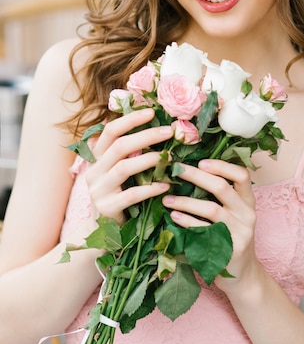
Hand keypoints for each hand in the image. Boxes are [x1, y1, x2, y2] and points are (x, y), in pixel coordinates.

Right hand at [85, 109, 172, 225]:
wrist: (105, 231)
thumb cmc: (120, 194)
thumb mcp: (121, 170)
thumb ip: (132, 152)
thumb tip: (159, 128)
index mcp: (98, 157)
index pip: (110, 131)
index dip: (129, 120)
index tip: (151, 112)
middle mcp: (94, 171)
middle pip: (119, 146)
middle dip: (146, 136)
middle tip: (169, 131)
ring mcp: (98, 190)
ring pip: (123, 168)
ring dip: (149, 160)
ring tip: (169, 157)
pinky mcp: (106, 208)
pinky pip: (130, 195)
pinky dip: (150, 189)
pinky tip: (165, 186)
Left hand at [162, 159, 258, 288]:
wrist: (243, 275)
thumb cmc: (232, 237)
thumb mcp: (234, 214)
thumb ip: (221, 196)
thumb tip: (190, 170)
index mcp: (248, 200)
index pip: (241, 175)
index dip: (221, 166)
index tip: (201, 162)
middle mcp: (247, 214)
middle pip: (222, 188)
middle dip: (196, 176)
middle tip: (176, 170)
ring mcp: (240, 232)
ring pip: (211, 209)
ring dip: (186, 201)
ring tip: (166, 198)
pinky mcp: (230, 250)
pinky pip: (204, 232)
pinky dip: (187, 222)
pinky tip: (174, 217)